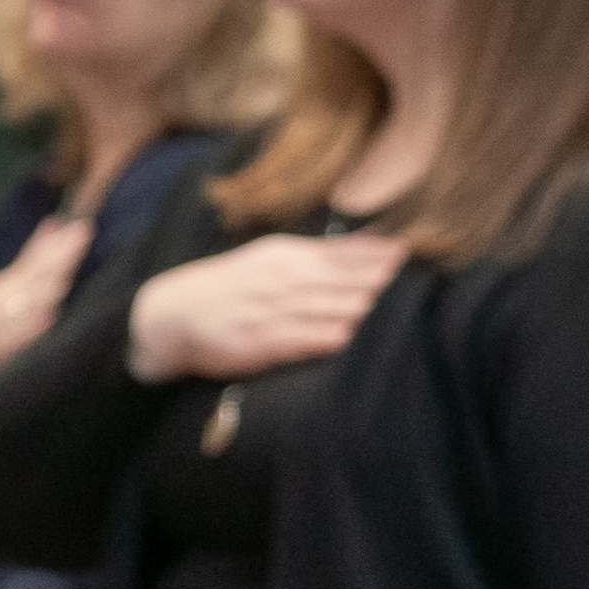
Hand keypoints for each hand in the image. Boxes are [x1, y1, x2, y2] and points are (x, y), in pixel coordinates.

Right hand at [130, 232, 404, 384]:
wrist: (169, 316)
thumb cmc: (229, 289)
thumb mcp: (268, 260)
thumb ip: (318, 257)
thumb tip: (371, 247)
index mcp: (284, 254)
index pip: (344, 252)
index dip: (381, 255)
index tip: (415, 253)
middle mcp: (280, 278)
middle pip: (345, 279)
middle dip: (381, 279)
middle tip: (420, 277)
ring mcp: (270, 310)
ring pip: (331, 306)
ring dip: (363, 306)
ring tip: (397, 305)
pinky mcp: (259, 341)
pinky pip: (304, 338)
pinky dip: (332, 335)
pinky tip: (353, 333)